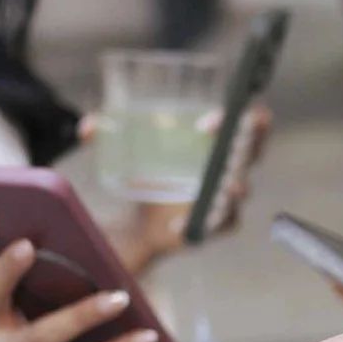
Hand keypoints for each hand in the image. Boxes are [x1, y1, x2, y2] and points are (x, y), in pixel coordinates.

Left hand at [86, 107, 275, 271]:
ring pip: (241, 189)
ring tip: (225, 187)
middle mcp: (227, 167)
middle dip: (252, 142)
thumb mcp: (127, 150)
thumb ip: (107, 133)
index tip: (210, 120)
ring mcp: (224, 197)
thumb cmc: (146, 176)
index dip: (243, 116)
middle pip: (254, 151)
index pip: (245, 122)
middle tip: (232, 143)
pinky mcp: (213, 225)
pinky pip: (219, 225)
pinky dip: (201, 224)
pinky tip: (177, 225)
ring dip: (235, 187)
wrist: (141, 223)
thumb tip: (89, 127)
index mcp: (216, 141)